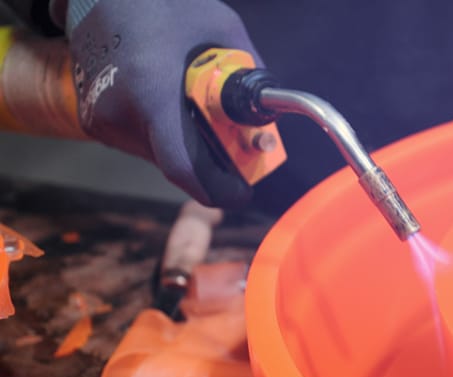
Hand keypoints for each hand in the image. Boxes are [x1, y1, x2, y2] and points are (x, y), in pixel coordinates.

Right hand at [66, 0, 262, 206]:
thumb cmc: (163, 4)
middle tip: (239, 150)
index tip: (242, 191)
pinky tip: (176, 108)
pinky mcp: (93, 120)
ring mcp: (101, 120)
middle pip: (178, 164)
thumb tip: (268, 113)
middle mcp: (119, 113)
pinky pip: (143, 144)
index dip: (218, 188)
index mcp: (150, 91)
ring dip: (189, 147)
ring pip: (161, 156)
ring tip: (203, 117)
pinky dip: (167, 136)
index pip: (183, 167)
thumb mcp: (221, 29)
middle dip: (213, 164)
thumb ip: (249, 74)